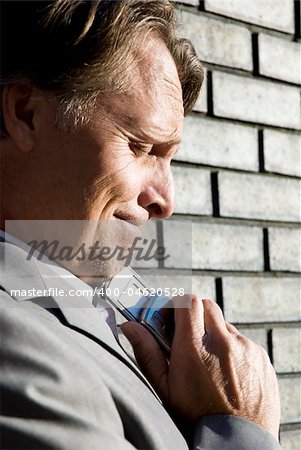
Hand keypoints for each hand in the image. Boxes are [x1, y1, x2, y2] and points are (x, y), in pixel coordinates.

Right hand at [121, 296, 279, 439]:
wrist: (239, 441)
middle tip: (187, 335)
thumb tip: (130, 326)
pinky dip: (233, 350)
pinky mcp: (261, 357)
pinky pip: (243, 342)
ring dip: (214, 335)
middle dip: (194, 315)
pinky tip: (228, 373)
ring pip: (225, 326)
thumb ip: (147, 353)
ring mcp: (246, 348)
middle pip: (207, 306)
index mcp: (195, 348)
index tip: (171, 317)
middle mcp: (223, 342)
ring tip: (209, 362)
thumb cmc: (197, 417)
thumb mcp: (166, 388)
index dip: (177, 305)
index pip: (187, 302)